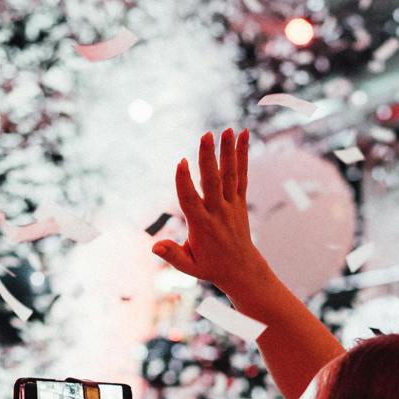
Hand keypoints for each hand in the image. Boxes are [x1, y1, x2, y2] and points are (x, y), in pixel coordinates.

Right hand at [151, 129, 282, 312]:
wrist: (241, 269)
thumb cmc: (209, 266)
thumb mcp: (188, 266)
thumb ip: (171, 254)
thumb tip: (154, 246)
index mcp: (202, 226)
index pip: (191, 200)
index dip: (184, 181)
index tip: (180, 162)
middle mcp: (218, 212)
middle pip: (213, 182)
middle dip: (209, 158)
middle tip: (206, 135)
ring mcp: (232, 205)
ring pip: (230, 175)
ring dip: (229, 151)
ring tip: (228, 129)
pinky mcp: (240, 201)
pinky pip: (242, 176)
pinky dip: (243, 155)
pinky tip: (244, 135)